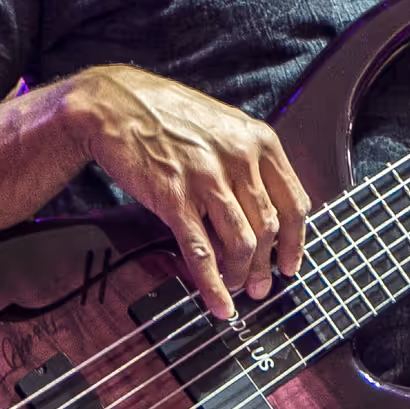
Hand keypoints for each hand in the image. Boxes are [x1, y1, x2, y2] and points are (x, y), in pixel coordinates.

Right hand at [57, 65, 307, 314]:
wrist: (114, 105)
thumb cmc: (167, 114)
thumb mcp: (224, 127)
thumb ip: (249, 162)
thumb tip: (264, 210)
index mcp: (259, 141)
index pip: (294, 202)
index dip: (295, 241)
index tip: (290, 263)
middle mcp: (240, 160)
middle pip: (269, 228)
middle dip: (267, 266)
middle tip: (262, 287)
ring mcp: (207, 180)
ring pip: (241, 243)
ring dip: (241, 276)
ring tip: (238, 291)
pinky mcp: (175, 199)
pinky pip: (201, 251)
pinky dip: (213, 284)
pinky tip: (219, 303)